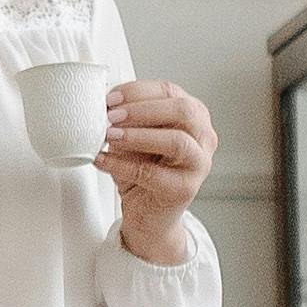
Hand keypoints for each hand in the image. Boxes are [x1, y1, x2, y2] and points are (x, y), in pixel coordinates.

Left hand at [101, 78, 215, 262]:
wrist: (150, 216)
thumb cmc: (144, 169)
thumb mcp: (135, 137)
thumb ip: (127, 119)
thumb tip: (103, 106)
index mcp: (193, 115)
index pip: (170, 91)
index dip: (138, 91)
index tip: (110, 97)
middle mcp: (203, 137)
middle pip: (183, 111)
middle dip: (143, 110)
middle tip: (111, 116)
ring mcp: (199, 164)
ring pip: (177, 141)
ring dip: (138, 136)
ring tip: (109, 136)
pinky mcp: (185, 189)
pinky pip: (153, 173)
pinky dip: (123, 165)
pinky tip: (103, 160)